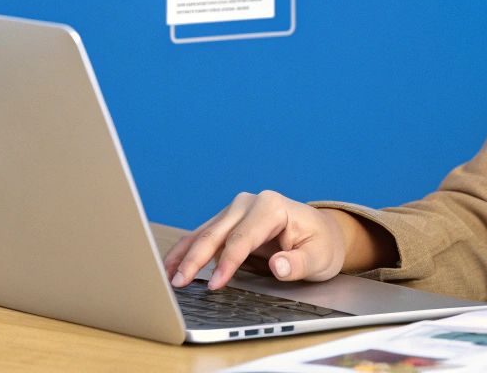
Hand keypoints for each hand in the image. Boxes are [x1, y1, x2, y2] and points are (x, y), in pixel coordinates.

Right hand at [163, 190, 346, 290]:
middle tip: (179, 282)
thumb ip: (299, 263)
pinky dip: (187, 251)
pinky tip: (171, 265)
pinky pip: (203, 237)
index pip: (242, 238)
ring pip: (204, 233)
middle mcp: (249, 203)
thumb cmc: (320, 244)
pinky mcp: (228, 223)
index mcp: (271, 207)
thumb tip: (278, 266)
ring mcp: (235, 211)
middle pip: (216, 234)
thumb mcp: (319, 258)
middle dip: (195, 259)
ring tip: (165, 275)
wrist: (321, 233)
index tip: (215, 284)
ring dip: (184, 255)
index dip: (227, 263)